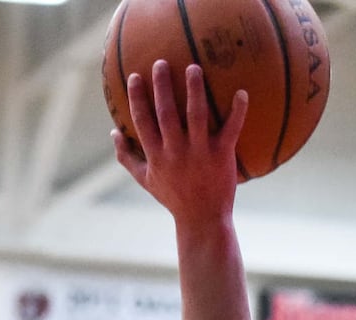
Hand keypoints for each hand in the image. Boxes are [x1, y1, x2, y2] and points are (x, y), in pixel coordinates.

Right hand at [112, 60, 247, 221]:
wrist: (203, 220)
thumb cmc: (174, 198)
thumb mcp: (146, 180)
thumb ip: (127, 157)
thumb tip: (113, 133)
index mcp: (156, 154)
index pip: (142, 120)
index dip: (137, 97)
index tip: (136, 76)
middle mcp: (176, 151)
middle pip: (167, 112)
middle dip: (162, 86)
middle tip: (162, 62)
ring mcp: (200, 152)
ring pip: (196, 115)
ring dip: (195, 90)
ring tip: (194, 68)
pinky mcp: (222, 156)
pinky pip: (231, 129)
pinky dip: (237, 111)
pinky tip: (242, 93)